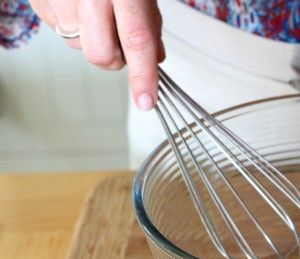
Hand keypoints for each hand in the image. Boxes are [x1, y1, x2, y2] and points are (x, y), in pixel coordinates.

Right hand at [30, 0, 164, 110]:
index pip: (137, 40)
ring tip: (95, 9)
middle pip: (101, 56)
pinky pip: (60, 31)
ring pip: (79, 46)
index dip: (143, 76)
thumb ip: (149, 23)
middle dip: (115, 59)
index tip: (146, 101)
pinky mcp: (39, 2)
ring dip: (93, 39)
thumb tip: (156, 59)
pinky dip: (73, 25)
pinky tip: (77, 3)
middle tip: (120, 40)